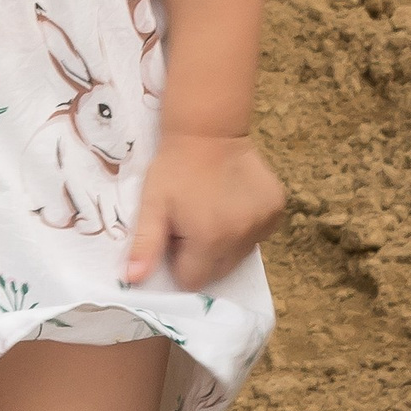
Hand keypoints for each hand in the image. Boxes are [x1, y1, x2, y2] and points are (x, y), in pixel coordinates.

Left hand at [124, 130, 284, 292]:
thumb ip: (145, 245)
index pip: (193, 279)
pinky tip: (233, 202)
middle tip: (194, 220)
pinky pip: (258, 235)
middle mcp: (242, 237)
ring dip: (225, 242)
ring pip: (240, 254)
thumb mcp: (152, 205)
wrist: (209, 130)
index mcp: (210, 239)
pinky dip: (245, 227)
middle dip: (203, 254)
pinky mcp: (276, 210)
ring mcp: (264, 223)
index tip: (177, 233)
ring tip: (213, 209)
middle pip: (219, 271)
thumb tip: (133, 279)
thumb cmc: (175, 168)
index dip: (180, 260)